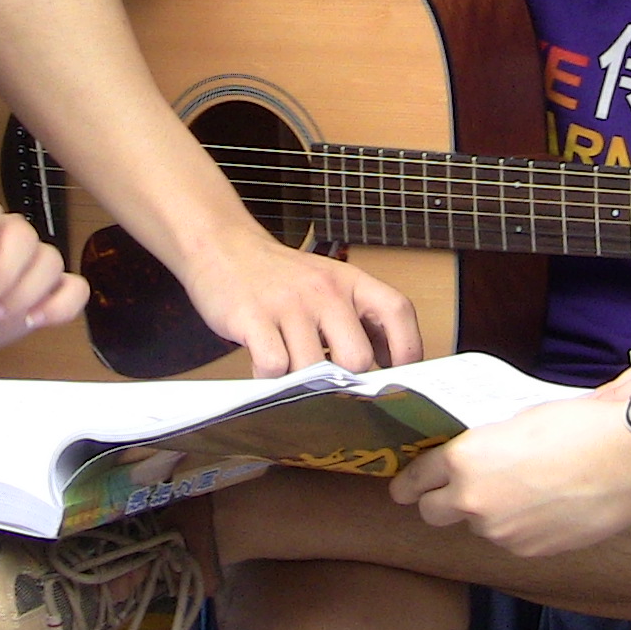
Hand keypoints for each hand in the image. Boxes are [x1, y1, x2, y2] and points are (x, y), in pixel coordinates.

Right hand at [177, 226, 422, 376]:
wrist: (223, 246)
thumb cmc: (281, 278)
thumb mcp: (329, 285)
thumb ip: (359, 319)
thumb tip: (394, 364)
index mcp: (350, 281)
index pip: (397, 311)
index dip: (407, 349)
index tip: (399, 377)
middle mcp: (324, 290)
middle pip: (356, 357)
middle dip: (344, 381)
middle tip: (329, 382)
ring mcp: (288, 304)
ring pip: (312, 369)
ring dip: (302, 383)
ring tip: (291, 372)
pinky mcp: (252, 318)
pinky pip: (272, 368)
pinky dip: (270, 380)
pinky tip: (265, 368)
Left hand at [390, 388, 630, 558]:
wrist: (630, 462)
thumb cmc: (579, 427)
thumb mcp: (517, 421)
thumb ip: (483, 444)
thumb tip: (472, 453)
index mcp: (464, 459)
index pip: (415, 478)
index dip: (410, 481)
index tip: (407, 484)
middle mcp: (472, 500)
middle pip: (431, 512)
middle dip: (438, 501)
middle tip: (457, 488)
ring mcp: (500, 531)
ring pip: (475, 527)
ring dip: (485, 513)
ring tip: (520, 491)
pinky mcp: (527, 551)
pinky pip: (508, 540)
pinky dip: (516, 528)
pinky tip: (543, 507)